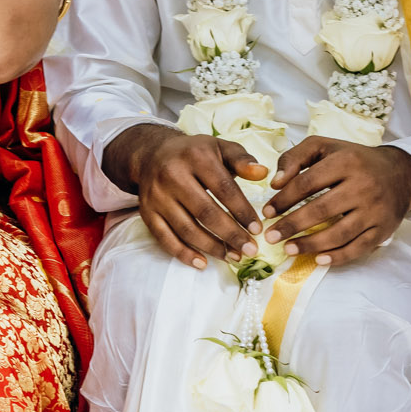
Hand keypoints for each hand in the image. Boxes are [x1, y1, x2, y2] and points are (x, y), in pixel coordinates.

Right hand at [103, 123, 265, 270]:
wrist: (152, 154)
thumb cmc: (195, 153)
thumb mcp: (219, 148)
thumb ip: (242, 160)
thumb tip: (263, 173)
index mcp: (196, 157)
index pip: (224, 189)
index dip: (242, 211)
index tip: (257, 229)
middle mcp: (173, 175)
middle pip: (205, 212)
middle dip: (231, 235)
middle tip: (250, 250)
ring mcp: (157, 196)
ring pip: (187, 229)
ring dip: (212, 247)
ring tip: (233, 257)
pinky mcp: (147, 212)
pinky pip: (165, 238)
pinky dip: (183, 254)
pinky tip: (202, 263)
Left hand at [263, 138, 410, 266]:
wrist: (401, 174)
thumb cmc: (354, 160)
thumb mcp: (325, 146)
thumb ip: (296, 156)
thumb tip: (276, 182)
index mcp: (346, 161)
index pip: (308, 182)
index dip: (284, 199)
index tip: (267, 212)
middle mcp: (363, 185)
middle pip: (321, 210)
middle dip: (292, 225)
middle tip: (271, 236)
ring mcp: (375, 210)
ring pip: (339, 233)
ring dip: (310, 245)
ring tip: (288, 249)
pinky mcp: (383, 230)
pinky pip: (358, 248)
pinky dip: (337, 257)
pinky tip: (317, 260)